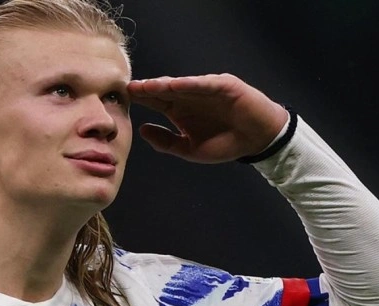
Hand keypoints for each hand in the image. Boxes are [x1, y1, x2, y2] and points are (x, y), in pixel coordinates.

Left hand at [127, 74, 287, 162]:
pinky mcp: (223, 86)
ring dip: (162, 85)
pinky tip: (174, 84)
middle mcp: (189, 97)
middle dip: (146, 90)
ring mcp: (205, 89)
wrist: (257, 140)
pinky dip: (189, 84)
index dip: (141, 100)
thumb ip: (166, 142)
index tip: (122, 100)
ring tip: (145, 86)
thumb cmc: (225, 143)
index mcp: (179, 110)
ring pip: (180, 85)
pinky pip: (204, 84)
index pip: (156, 102)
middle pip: (163, 91)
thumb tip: (142, 130)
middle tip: (127, 88)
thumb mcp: (190, 149)